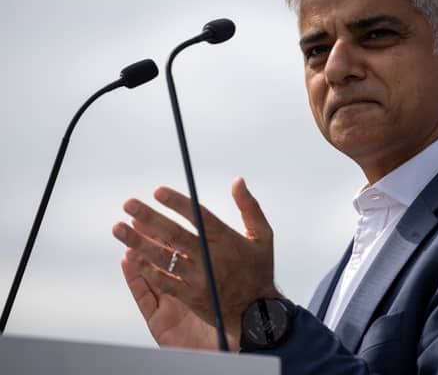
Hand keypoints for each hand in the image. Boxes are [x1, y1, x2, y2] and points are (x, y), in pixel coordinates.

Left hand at [112, 177, 279, 350]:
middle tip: (128, 204)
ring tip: (118, 228)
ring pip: (163, 257)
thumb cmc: (259, 269)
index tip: (157, 191)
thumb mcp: (263, 236)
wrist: (259, 313)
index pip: (198, 216)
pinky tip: (130, 255)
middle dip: (149, 217)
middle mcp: (211, 258)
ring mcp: (199, 279)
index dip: (177, 203)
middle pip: (174, 235)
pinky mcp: (190, 296)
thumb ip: (249, 207)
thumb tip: (238, 180)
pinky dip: (146, 268)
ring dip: (138, 241)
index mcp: (227, 240)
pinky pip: (163, 281)